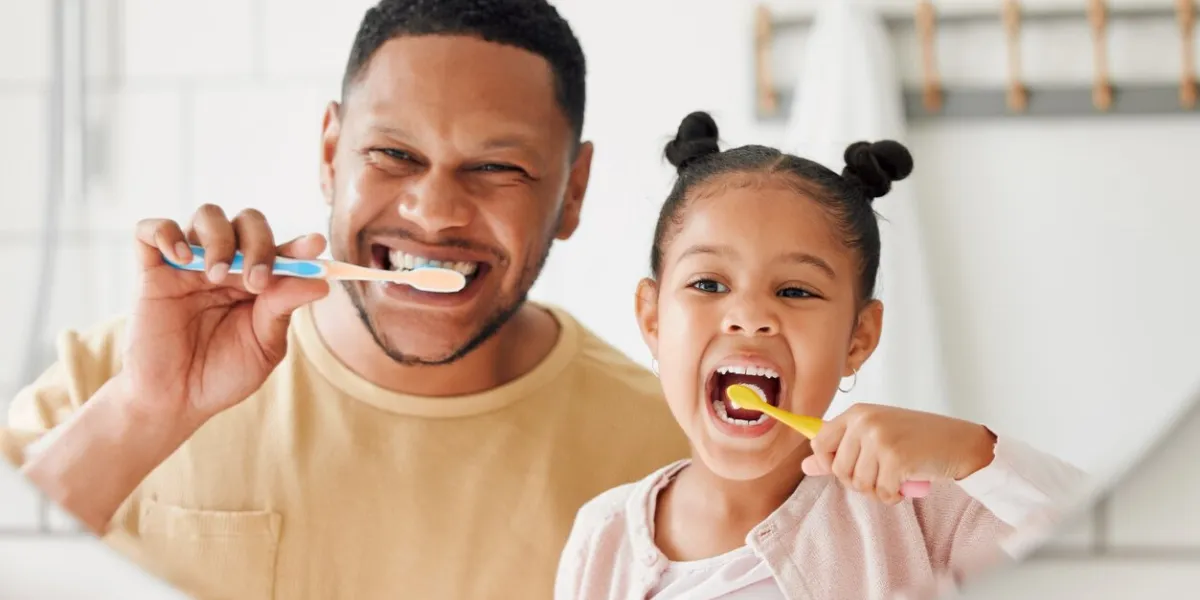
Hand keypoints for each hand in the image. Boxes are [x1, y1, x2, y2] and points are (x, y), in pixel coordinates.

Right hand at [121, 204, 330, 432]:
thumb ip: (284, 308)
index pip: (282, 250)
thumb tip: (320, 282)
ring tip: (217, 276)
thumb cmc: (224, 374)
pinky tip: (180, 257)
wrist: (176, 400)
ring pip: (207, 216)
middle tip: (257, 282)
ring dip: (219, 239)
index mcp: (259, 281)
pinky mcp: (152, 272)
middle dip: (259, 243)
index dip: (299, 245)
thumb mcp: (264, 345)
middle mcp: (227, 265)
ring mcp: (189, 265)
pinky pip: (150, 230)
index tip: (315, 245)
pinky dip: (165, 232)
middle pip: (248, 222)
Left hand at [801, 404, 996, 503]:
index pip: (819, 442)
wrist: (959, 442)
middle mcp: (865, 422)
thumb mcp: (876, 438)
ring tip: (896, 477)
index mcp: (857, 413)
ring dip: (879, 490)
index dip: (827, 463)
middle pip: (838, 469)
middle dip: (858, 481)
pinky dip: (894, 495)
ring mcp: (879, 439)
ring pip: (859, 484)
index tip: (846, 467)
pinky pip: (881, 492)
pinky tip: (906, 484)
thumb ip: (841, 450)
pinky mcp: (895, 458)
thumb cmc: (918, 440)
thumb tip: (805, 466)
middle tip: (882, 474)